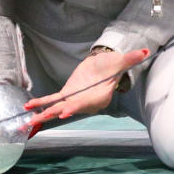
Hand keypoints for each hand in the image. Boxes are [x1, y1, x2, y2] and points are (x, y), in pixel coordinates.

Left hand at [24, 47, 149, 133]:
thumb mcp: (121, 61)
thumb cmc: (113, 65)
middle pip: (70, 108)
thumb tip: (144, 52)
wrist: (104, 65)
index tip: (65, 111)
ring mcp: (76, 98)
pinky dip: (42, 102)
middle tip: (40, 119)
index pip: (88, 103)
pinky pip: (53, 100)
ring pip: (59, 108)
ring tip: (29, 121)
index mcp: (100, 96)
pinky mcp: (68, 93)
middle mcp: (87, 101)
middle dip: (55, 114)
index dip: (77, 107)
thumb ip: (131, 58)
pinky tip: (29, 106)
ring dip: (44, 114)